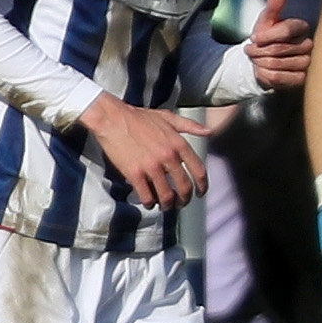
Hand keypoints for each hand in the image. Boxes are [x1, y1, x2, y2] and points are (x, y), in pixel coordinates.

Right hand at [81, 92, 210, 207]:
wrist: (112, 118)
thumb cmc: (138, 117)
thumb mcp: (168, 117)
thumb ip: (190, 125)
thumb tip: (209, 131)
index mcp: (178, 144)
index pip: (199, 171)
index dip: (202, 186)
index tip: (200, 192)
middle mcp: (168, 157)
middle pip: (184, 187)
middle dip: (185, 200)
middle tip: (181, 203)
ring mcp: (152, 167)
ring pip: (166, 196)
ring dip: (168, 205)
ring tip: (166, 206)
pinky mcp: (135, 174)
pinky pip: (147, 196)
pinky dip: (149, 203)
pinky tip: (149, 202)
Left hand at [244, 0, 311, 90]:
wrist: (264, 61)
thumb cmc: (267, 38)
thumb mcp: (267, 21)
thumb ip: (273, 7)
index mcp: (301, 27)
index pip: (286, 30)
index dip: (267, 35)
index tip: (254, 38)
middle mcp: (308, 45)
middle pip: (279, 49)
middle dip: (259, 51)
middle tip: (250, 51)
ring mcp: (307, 63)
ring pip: (278, 63)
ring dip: (260, 63)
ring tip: (254, 61)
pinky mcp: (301, 79)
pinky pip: (280, 77)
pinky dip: (266, 75)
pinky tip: (261, 71)